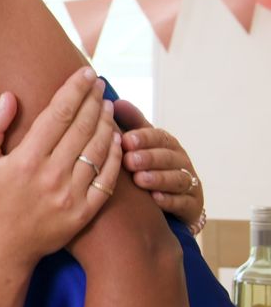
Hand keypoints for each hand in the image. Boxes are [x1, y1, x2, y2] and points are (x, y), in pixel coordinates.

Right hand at [0, 68, 121, 263]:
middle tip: (99, 83)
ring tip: (106, 105)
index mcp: (26, 160)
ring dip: (106, 122)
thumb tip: (9, 96)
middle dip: (93, 99)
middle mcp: (51, 176)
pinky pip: (107, 177)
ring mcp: (71, 194)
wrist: (6, 245)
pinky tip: (114, 137)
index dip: (74, 90)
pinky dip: (113, 154)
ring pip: (98, 149)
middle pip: (82, 127)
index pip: (57, 115)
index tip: (85, 73)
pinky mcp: (85, 211)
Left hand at [114, 100, 204, 225]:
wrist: (174, 201)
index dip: (144, 138)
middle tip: (129, 160)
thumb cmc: (152, 166)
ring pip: (177, 179)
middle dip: (149, 157)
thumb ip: (132, 124)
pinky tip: (156, 200)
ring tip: (140, 179)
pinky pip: (182, 203)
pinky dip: (170, 200)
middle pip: (168, 157)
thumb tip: (116, 101)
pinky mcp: (191, 205)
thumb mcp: (142, 144)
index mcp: (167, 144)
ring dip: (158, 178)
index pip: (159, 137)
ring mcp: (189, 183)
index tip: (126, 140)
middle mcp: (181, 161)